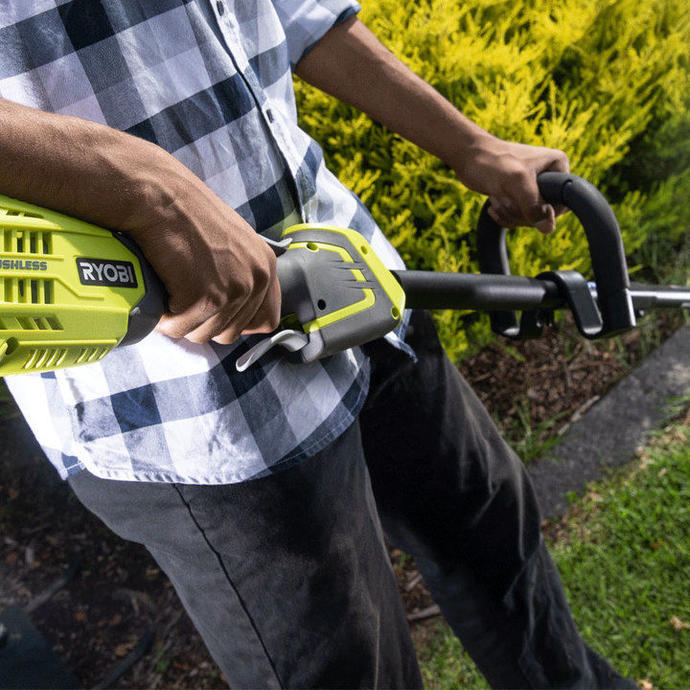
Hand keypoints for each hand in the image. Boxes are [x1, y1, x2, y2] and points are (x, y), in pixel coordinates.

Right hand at [129, 179, 279, 344]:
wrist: (158, 195)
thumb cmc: (185, 213)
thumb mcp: (232, 241)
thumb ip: (240, 272)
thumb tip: (230, 308)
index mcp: (265, 265)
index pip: (267, 321)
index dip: (236, 322)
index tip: (216, 312)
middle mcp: (256, 279)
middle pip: (230, 333)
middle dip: (202, 321)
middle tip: (183, 294)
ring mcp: (232, 290)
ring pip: (202, 334)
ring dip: (180, 319)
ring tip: (170, 288)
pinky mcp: (204, 299)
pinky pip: (180, 328)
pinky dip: (164, 316)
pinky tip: (160, 290)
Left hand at [453, 136, 569, 233]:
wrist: (467, 157)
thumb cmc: (491, 162)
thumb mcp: (515, 182)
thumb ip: (533, 204)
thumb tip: (548, 228)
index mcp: (557, 165)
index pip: (562, 203)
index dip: (543, 211)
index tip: (522, 202)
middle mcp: (549, 175)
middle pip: (544, 214)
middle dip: (520, 211)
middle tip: (504, 196)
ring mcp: (533, 187)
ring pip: (529, 217)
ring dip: (509, 213)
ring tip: (497, 195)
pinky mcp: (518, 195)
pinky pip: (517, 217)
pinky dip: (504, 215)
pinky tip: (493, 203)